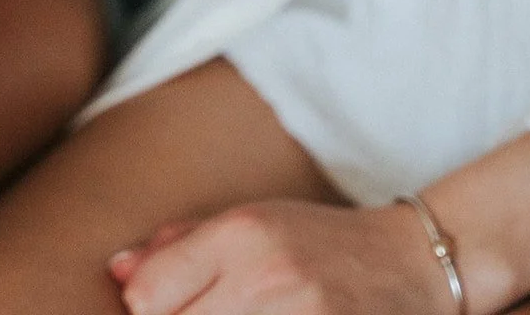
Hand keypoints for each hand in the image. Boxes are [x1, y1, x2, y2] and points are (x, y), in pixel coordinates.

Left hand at [106, 199, 448, 314]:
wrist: (412, 265)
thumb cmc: (320, 243)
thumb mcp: (251, 223)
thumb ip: (180, 247)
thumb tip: (116, 272)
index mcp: (242, 233)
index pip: (147, 297)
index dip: (150, 311)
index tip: (168, 309)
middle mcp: (266, 276)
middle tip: (215, 308)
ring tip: (238, 313)